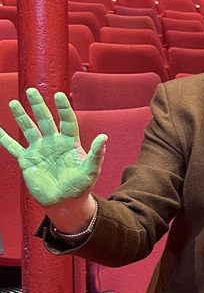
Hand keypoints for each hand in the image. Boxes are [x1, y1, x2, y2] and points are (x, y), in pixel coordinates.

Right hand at [0, 88, 105, 207]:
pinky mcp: (27, 161)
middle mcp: (54, 143)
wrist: (65, 202)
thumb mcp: (91, 171)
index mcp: (70, 143)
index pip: (67, 121)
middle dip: (38, 105)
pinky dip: (4, 139)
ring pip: (29, 129)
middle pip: (46, 120)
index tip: (59, 96)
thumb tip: (104, 137)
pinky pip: (13, 148)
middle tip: (32, 90)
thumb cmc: (81, 187)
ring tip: (13, 102)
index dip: (64, 109)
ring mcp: (39, 150)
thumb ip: (95, 154)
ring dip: (21, 116)